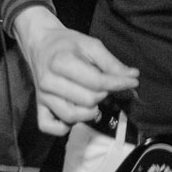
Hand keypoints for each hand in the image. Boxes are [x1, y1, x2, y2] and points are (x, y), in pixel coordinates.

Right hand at [13, 7, 139, 135]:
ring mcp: (42, 97)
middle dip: (104, 94)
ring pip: (72, 117)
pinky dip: (64, 127)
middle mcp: (49, 82)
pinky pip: (50, 127)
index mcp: (61, 62)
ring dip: (90, 112)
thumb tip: (132, 77)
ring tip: (94, 99)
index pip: (97, 82)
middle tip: (106, 85)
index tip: (133, 81)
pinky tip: (76, 114)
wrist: (40, 44)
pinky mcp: (39, 107)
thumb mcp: (91, 45)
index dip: (119, 83)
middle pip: (88, 100)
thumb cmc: (67, 44)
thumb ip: (111, 62)